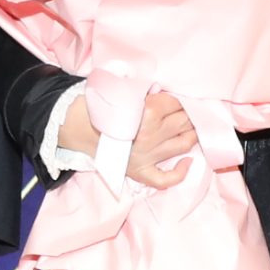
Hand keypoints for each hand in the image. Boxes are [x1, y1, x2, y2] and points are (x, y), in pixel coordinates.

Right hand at [57, 85, 197, 190]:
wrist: (77, 126)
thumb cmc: (101, 105)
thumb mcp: (125, 90)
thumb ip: (148, 92)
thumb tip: (168, 93)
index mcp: (149, 112)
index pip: (176, 103)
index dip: (180, 98)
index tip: (180, 97)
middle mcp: (152, 135)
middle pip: (183, 122)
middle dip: (189, 113)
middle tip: (189, 110)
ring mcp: (148, 155)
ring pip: (183, 144)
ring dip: (192, 134)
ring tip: (192, 127)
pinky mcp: (142, 171)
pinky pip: (166, 179)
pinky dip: (180, 173)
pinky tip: (188, 162)